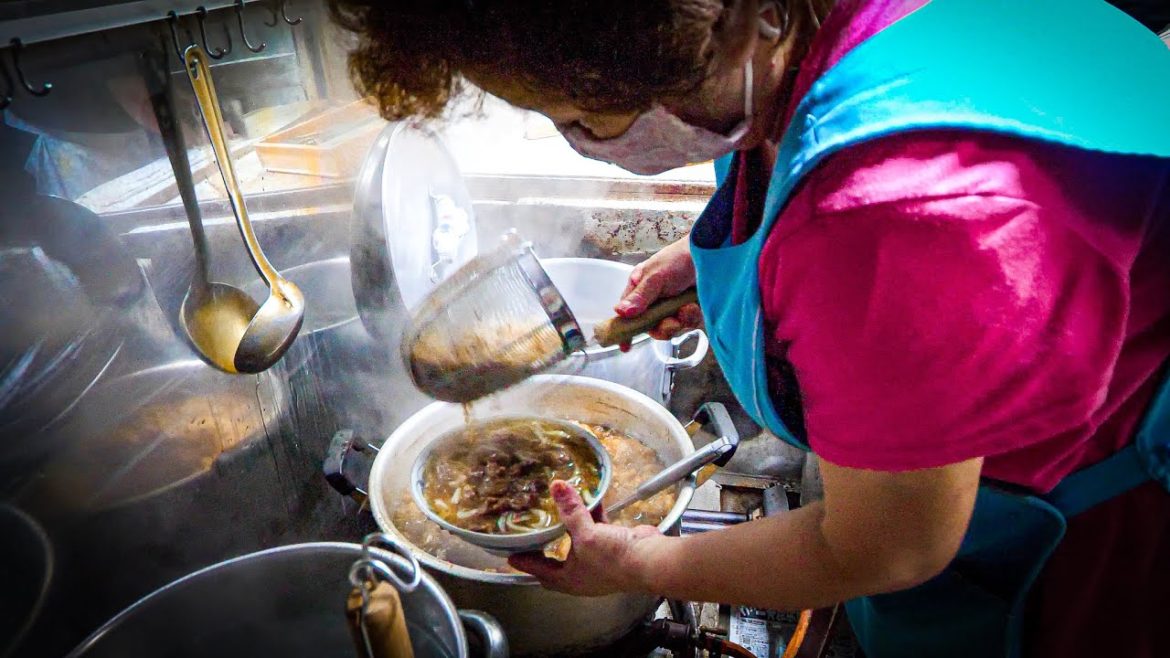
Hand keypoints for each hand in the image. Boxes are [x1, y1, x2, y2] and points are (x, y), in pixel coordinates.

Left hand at [507, 481, 661, 596]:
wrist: (650, 561)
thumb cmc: (615, 560)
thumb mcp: (586, 535)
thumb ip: (570, 511)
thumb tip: (557, 487)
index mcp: (569, 579)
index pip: (540, 571)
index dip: (526, 562)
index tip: (512, 555)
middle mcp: (583, 573)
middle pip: (557, 559)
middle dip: (546, 547)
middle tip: (532, 534)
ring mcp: (599, 560)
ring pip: (578, 540)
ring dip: (571, 525)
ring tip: (559, 508)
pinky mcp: (613, 546)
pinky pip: (597, 529)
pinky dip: (593, 515)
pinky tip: (592, 499)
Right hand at [616, 237, 702, 343]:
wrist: (710, 255)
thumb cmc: (679, 258)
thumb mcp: (656, 277)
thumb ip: (640, 296)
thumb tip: (619, 311)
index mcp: (640, 289)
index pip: (628, 313)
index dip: (626, 329)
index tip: (624, 346)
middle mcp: (654, 301)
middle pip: (651, 327)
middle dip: (663, 327)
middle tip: (672, 322)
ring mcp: (672, 307)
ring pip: (671, 328)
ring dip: (680, 321)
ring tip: (687, 307)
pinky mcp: (689, 311)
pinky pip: (687, 325)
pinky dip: (692, 318)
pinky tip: (695, 306)